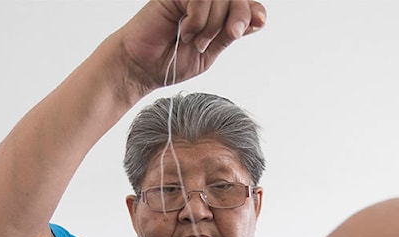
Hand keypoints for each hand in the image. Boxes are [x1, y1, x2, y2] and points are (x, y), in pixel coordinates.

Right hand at [119, 0, 265, 92]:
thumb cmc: (170, 62)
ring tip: (196, 40)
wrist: (141, 68)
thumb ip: (229, 34)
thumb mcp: (210, 53)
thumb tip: (256, 19)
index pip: (246, 5)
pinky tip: (184, 30)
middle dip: (238, 16)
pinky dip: (197, 18)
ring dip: (212, 24)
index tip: (256, 23)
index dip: (253, 11)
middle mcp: (206, 2)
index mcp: (217, 16)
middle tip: (229, 35)